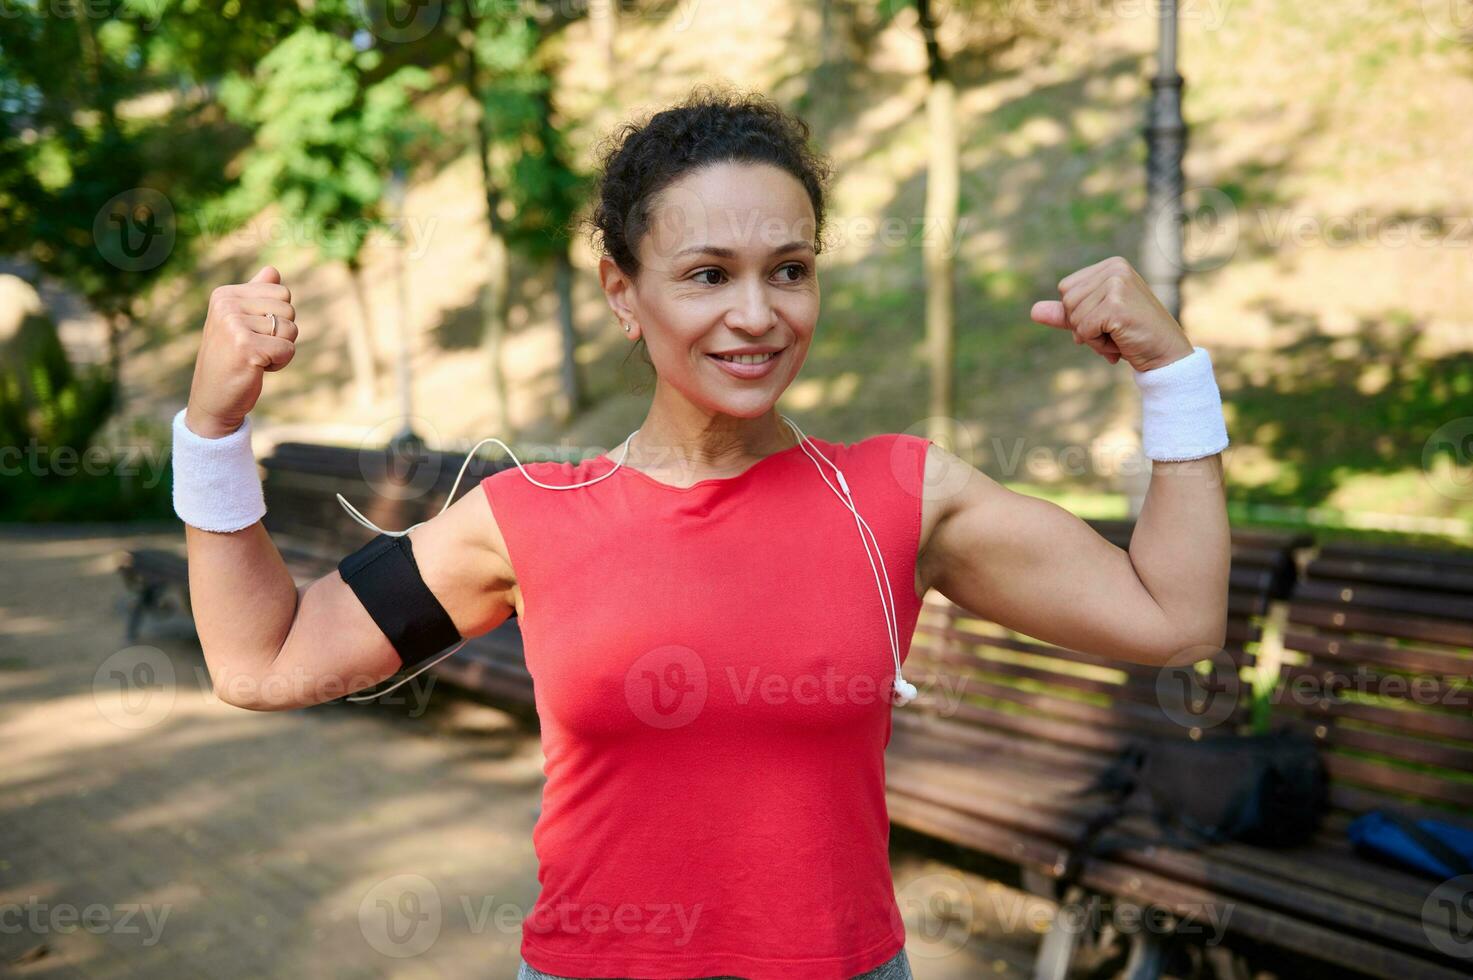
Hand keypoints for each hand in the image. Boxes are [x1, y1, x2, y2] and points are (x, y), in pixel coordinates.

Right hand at [185, 266, 298, 437]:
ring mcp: (234, 325)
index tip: (253, 332)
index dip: (277, 317)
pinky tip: (256, 368)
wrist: (212, 399)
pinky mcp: (246, 347)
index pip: (281, 291)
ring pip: (290, 330)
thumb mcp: (239, 322)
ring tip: (254, 358)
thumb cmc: (231, 360)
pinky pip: (288, 349)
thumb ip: (256, 295)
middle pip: (289, 308)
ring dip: (280, 350)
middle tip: (254, 348)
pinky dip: (279, 363)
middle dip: (281, 333)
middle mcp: (226, 305)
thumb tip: (273, 270)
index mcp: (225, 294)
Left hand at [1029, 256, 1193, 371]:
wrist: (1166, 355)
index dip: (1078, 313)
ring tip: (1119, 336)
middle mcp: (1115, 268)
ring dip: (1091, 337)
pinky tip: (1120, 343)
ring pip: (1074, 317)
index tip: (1107, 320)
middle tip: (1114, 331)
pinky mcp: (1116, 305)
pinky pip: (1083, 330)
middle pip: (1067, 301)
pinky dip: (1097, 344)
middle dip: (1083, 326)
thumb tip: (1033, 311)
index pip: (1066, 289)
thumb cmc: (1133, 336)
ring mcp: (1116, 285)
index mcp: (1111, 265)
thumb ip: (1066, 315)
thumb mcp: (1096, 322)